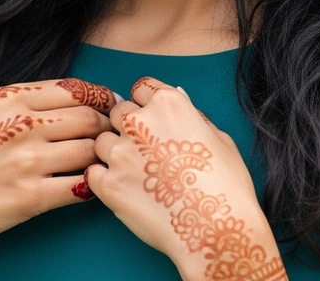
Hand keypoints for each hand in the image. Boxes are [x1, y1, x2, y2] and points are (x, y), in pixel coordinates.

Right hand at [0, 78, 116, 280]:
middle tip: (111, 135)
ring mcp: (28, 160)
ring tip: (101, 160)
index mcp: (13, 97)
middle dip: (106, 127)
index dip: (102, 97)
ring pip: (90, 150)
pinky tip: (89, 184)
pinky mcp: (32, 197)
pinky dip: (92, 184)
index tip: (112, 105)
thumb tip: (79, 95)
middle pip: (89, 118)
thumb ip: (30, 98)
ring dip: (101, 156)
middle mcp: (23, 124)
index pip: (77, 89)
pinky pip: (81, 186)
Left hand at [87, 77, 287, 280]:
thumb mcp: (220, 138)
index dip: (146, 104)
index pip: (141, 88)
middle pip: (119, 112)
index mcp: (168, 104)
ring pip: (102, 141)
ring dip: (113, 152)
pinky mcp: (109, 184)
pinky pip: (93, 173)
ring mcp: (120, 153)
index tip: (150, 119)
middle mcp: (139, 122)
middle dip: (128, 126)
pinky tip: (122, 190)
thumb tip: (179, 98)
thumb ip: (194, 115)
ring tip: (134, 173)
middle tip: (144, 149)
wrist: (217, 231)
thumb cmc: (226, 186)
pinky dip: (103, 180)